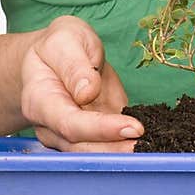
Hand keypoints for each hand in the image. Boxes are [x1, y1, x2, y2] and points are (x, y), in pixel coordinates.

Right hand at [20, 16, 142, 151]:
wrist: (53, 59)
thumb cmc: (57, 47)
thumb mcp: (65, 39)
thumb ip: (74, 64)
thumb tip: (87, 92)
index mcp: (39, 101)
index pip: (70, 124)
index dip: (101, 129)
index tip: (133, 128)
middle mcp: (51, 127)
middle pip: (84, 149)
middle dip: (118, 150)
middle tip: (151, 145)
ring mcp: (70, 137)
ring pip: (97, 155)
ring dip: (125, 155)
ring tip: (155, 147)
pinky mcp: (92, 138)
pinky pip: (109, 147)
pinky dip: (129, 148)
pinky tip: (152, 145)